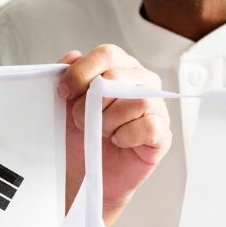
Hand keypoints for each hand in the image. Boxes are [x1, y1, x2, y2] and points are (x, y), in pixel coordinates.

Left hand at [56, 45, 170, 226]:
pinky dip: (126, 136)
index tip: (64, 93)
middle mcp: (142, 83)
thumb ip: (68, 77)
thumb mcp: (65, 106)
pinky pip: (148, 126)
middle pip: (117, 77)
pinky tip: (118, 141)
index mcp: (120, 69)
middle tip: (82, 121)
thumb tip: (72, 56)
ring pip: (136, 101)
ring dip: (108, 121)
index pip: (107, 54)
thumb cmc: (81, 138)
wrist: (87, 172)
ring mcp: (155, 107)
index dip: (82, 72)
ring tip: (101, 133)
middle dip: (91, 103)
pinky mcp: (162, 133)